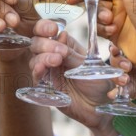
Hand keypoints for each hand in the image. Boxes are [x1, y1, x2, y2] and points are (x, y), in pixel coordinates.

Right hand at [29, 20, 122, 135]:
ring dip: (43, 57)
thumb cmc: (99, 83)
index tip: (53, 30)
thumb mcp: (90, 66)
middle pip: (37, 42)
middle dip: (45, 44)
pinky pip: (36, 76)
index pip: (47, 30)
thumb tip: (61, 35)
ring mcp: (48, 70)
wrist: (101, 108)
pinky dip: (37, 70)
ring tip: (56, 60)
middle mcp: (53, 55)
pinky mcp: (45, 86)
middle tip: (60, 52)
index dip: (45, 27)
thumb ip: (73, 54)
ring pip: (34, 58)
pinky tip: (42, 69)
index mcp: (66, 45)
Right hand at [108, 44, 135, 105]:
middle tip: (127, 66)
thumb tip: (131, 23)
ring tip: (125, 80)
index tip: (115, 50)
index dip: (114, 49)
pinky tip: (114, 93)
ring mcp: (130, 76)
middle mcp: (129, 62)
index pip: (118, 47)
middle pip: (114, 61)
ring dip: (116, 78)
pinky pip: (121, 91)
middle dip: (117, 63)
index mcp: (133, 49)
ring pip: (115, 76)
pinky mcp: (132, 90)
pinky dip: (116, 92)